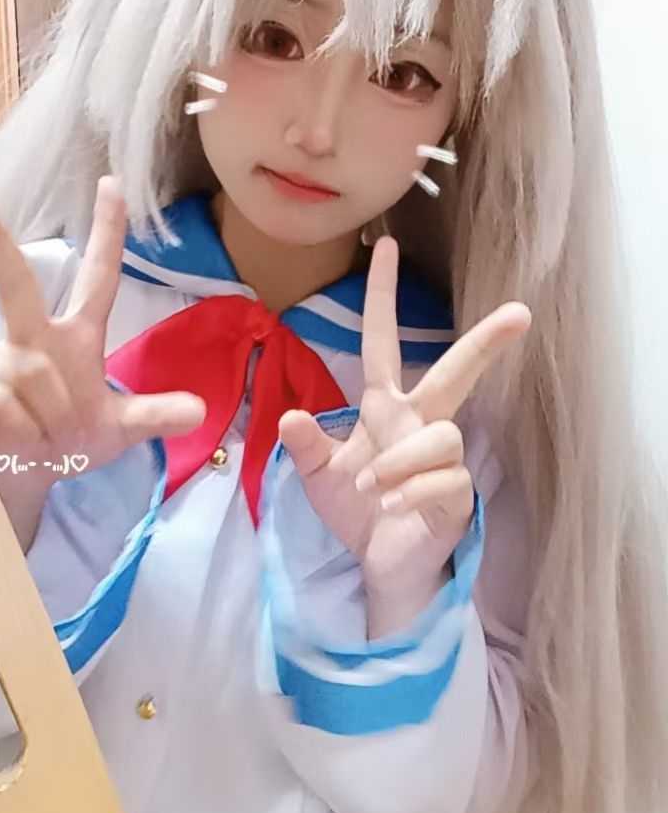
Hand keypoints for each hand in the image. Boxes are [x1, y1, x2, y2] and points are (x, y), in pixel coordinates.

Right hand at [0, 177, 205, 506]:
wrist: (16, 477)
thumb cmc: (64, 440)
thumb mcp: (117, 430)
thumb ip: (154, 414)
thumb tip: (199, 410)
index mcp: (74, 340)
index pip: (97, 278)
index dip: (107, 233)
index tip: (111, 182)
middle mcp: (31, 342)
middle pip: (18, 287)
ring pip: (23, 383)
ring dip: (41, 429)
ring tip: (38, 443)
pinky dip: (5, 435)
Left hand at [278, 236, 530, 636]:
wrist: (380, 564)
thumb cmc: (356, 510)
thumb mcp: (318, 477)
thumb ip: (306, 446)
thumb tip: (292, 417)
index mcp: (386, 410)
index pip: (383, 344)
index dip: (382, 298)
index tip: (385, 247)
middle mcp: (420, 425)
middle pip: (456, 373)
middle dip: (485, 342)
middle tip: (519, 311)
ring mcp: (443, 460)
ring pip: (442, 436)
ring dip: (400, 463)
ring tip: (373, 490)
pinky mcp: (457, 495)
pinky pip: (443, 480)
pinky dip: (409, 494)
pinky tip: (390, 509)